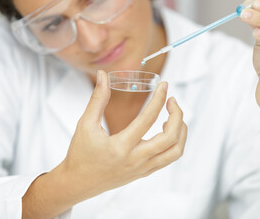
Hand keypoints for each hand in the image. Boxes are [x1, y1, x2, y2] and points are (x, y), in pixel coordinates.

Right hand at [61, 70, 186, 199]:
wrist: (77, 183)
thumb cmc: (80, 154)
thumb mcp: (85, 125)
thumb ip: (97, 99)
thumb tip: (102, 75)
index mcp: (120, 147)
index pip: (148, 119)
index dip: (159, 99)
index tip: (164, 85)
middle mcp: (135, 160)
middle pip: (170, 138)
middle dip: (177, 115)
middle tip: (172, 100)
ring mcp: (142, 168)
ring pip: (175, 152)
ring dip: (181, 131)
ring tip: (173, 116)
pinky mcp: (144, 172)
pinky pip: (168, 159)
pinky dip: (175, 143)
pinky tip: (167, 131)